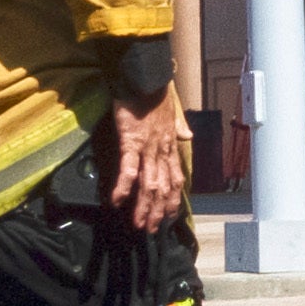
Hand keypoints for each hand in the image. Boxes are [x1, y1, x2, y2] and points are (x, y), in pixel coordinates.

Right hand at [102, 99, 192, 230]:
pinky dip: (123, 187)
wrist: (145, 75)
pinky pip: (129, 169)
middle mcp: (163, 149)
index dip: (174, 199)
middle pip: (164, 187)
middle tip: (153, 229)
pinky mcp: (131, 141)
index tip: (170, 216)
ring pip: (149, 184)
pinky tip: (116, 201)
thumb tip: (188, 135)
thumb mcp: (172, 110)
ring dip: (144, 207)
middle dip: (159, 211)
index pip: (176, 178)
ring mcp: (148, 147)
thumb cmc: (155, 91)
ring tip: (138, 224)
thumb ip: (179, 126)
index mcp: (171, 143)